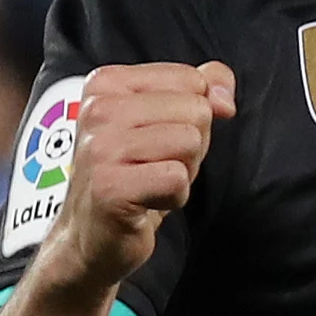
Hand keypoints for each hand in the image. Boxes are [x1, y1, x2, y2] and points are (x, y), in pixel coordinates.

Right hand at [40, 61, 235, 293]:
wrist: (90, 235)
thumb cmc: (132, 175)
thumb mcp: (167, 121)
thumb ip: (203, 91)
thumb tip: (225, 97)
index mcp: (108, 83)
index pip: (192, 80)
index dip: (191, 117)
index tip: (157, 140)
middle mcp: (99, 109)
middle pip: (195, 111)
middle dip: (190, 146)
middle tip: (154, 167)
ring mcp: (101, 148)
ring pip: (189, 142)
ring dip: (183, 172)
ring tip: (150, 183)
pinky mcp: (110, 187)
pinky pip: (177, 179)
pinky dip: (174, 197)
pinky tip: (147, 203)